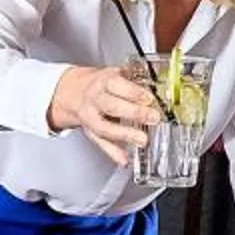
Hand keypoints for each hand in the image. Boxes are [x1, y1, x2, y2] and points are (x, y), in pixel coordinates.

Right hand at [45, 62, 164, 164]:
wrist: (72, 92)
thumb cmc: (101, 85)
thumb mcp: (115, 75)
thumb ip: (135, 81)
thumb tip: (162, 80)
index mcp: (103, 82)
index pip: (116, 84)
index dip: (132, 91)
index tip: (149, 98)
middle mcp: (95, 99)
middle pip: (111, 106)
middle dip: (134, 112)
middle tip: (153, 118)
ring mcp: (90, 116)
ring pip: (104, 127)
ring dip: (124, 135)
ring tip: (143, 140)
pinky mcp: (90, 132)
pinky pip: (100, 143)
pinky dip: (114, 153)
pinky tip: (125, 159)